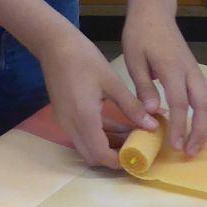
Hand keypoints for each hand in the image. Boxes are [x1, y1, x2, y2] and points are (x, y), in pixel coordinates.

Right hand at [39, 26, 156, 169]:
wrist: (54, 44)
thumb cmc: (84, 58)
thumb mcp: (112, 82)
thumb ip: (132, 107)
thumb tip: (152, 126)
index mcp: (84, 118)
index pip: (101, 154)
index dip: (119, 162)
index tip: (139, 157)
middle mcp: (70, 125)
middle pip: (92, 155)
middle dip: (115, 156)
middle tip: (137, 147)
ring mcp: (64, 121)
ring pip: (87, 146)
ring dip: (108, 145)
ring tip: (133, 134)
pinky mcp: (63, 115)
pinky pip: (82, 134)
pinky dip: (99, 134)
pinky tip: (118, 124)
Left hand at [122, 10, 206, 155]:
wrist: (155, 13)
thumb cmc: (140, 35)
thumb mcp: (133, 60)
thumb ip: (144, 87)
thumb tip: (153, 113)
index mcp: (172, 68)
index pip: (181, 103)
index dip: (180, 127)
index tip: (175, 147)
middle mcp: (190, 71)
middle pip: (205, 106)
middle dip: (200, 132)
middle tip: (189, 153)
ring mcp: (196, 71)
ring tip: (196, 145)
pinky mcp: (197, 72)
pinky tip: (199, 128)